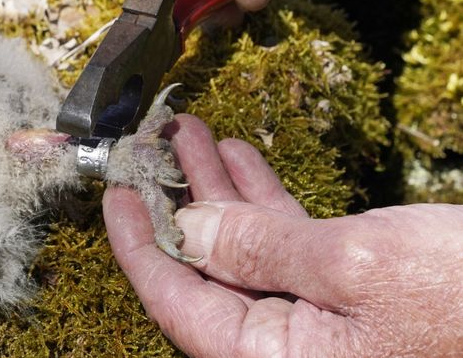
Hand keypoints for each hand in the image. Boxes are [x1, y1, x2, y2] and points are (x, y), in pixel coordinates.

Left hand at [104, 114, 462, 356]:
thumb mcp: (353, 264)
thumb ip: (260, 249)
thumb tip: (190, 230)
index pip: (178, 303)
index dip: (138, 245)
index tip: (112, 193)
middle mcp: (293, 350)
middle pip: (209, 271)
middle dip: (178, 200)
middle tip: (150, 145)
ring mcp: (325, 325)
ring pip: (249, 250)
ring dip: (219, 189)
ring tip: (189, 132)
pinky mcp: (357, 297)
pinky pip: (291, 247)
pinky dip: (266, 200)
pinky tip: (242, 159)